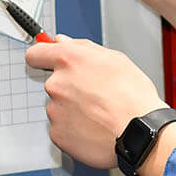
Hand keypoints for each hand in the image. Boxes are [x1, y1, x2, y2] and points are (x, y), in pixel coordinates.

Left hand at [25, 35, 166, 169]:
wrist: (139, 132)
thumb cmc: (133, 96)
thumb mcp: (116, 59)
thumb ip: (82, 47)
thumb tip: (63, 41)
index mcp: (69, 60)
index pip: (37, 53)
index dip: (42, 57)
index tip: (45, 61)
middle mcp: (57, 84)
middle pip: (54, 83)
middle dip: (69, 87)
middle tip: (94, 95)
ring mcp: (54, 110)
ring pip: (59, 107)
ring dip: (72, 109)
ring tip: (99, 114)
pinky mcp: (57, 134)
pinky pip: (61, 128)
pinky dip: (74, 129)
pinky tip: (93, 127)